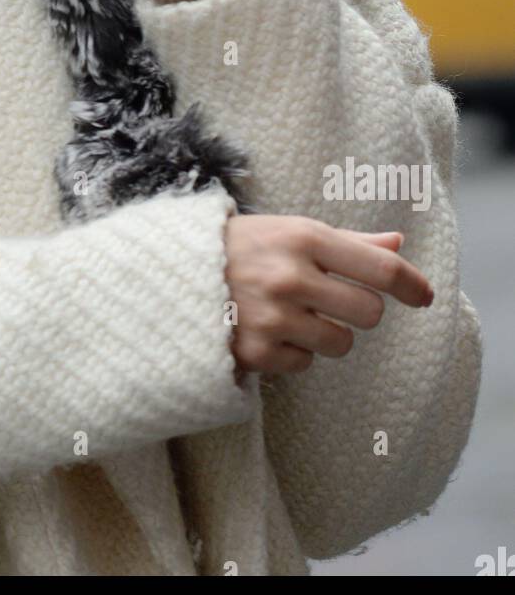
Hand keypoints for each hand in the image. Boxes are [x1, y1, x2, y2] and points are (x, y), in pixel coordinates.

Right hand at [222, 215, 433, 377]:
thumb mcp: (289, 230)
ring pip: (342, 343)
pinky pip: (306, 363)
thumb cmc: (240, 247)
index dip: (411, 285)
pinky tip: (268, 330)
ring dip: (327, 333)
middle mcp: (290, 277)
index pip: (379, 268)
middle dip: (359, 309)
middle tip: (333, 300)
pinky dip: (294, 352)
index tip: (425, 296)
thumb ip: (346, 242)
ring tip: (293, 315)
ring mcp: (273, 317)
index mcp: (302, 237)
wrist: (170, 274)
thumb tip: (398, 246)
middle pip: (369, 312)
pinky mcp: (257, 352)